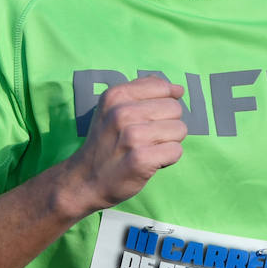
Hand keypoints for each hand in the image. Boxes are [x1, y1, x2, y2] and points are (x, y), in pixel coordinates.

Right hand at [64, 76, 187, 213]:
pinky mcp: (141, 159)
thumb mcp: (113, 108)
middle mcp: (122, 112)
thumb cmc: (107, 141)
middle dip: (168, 124)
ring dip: (169, 142)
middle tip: (147, 138)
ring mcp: (132, 136)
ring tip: (148, 149)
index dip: (163, 104)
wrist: (87, 179)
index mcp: (116, 95)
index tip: (147, 119)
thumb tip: (178, 89)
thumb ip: (143, 91)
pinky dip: (168, 159)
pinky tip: (150, 162)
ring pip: (180, 129)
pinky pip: (176, 151)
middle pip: (175, 109)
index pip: (163, 88)